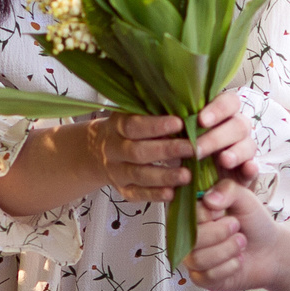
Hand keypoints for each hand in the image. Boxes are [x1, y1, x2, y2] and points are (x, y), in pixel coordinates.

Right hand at [64, 94, 253, 203]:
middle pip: (138, 152)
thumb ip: (153, 108)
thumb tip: (185, 96)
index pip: (134, 125)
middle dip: (167, 151)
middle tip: (193, 149)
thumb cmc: (130, 128)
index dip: (156, 125)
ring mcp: (116, 171)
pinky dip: (154, 195)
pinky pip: (137, 195)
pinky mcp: (122, 189)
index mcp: (117, 125)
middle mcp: (113, 148)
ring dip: (164, 176)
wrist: (97, 151)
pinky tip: (172, 194)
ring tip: (188, 175)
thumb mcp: (133, 113)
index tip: (179, 122)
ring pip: (138, 175)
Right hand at [182, 178, 283, 290]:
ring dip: (227, 250)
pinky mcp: (203, 279)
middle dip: (220, 233)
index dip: (207, 215)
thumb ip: (228, 190)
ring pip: (198, 259)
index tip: (223, 212)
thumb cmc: (254, 222)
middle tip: (237, 227)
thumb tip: (208, 200)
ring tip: (241, 243)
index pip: (186, 215)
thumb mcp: (245, 198)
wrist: (272, 250)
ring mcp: (194, 259)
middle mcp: (189, 237)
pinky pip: (208, 276)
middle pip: (190, 238)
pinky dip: (229, 267)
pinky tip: (239, 260)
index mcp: (195, 215)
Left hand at [189, 90, 258, 182]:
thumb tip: (169, 121)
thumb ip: (181, 128)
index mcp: (223, 115)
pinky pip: (255, 167)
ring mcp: (245, 149)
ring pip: (249, 145)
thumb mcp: (182, 138)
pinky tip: (247, 169)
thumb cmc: (188, 149)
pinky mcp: (248, 170)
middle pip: (239, 125)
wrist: (199, 180)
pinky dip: (252, 168)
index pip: (229, 102)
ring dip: (236, 152)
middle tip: (197, 150)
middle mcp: (237, 129)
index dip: (218, 109)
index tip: (201, 120)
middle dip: (217, 137)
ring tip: (224, 161)